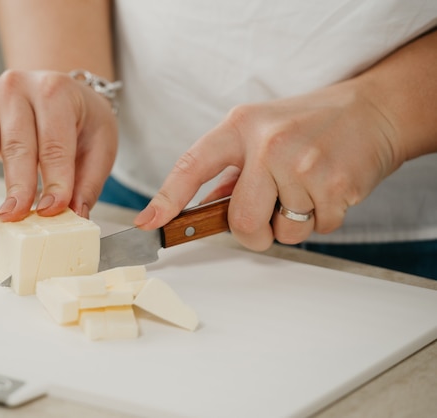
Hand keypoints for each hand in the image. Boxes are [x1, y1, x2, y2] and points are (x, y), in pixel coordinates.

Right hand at [0, 70, 117, 219]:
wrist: (63, 87)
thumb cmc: (81, 117)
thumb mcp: (100, 141)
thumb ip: (88, 180)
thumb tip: (75, 216)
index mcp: (55, 93)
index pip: (54, 144)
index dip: (55, 180)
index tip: (53, 210)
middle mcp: (18, 90)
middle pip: (15, 143)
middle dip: (15, 183)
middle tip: (12, 214)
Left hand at [134, 80, 402, 250]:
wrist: (372, 109)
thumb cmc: (309, 123)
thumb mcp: (260, 129)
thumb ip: (231, 169)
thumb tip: (205, 210)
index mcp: (240, 127)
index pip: (192, 166)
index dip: (166, 199)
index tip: (148, 223)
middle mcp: (268, 143)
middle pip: (241, 221)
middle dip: (253, 233)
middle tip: (268, 217)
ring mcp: (303, 164)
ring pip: (283, 231)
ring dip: (293, 223)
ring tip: (307, 188)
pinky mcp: (336, 184)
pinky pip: (318, 229)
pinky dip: (322, 219)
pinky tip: (328, 188)